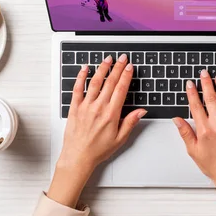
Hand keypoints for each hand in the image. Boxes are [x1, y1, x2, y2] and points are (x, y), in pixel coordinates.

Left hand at [48, 54, 146, 206]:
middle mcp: (98, 108)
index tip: (130, 67)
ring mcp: (85, 106)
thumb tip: (141, 111)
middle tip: (122, 58)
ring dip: (102, 69)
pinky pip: (77, 89)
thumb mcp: (120, 139)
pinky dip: (80, 77)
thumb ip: (130, 122)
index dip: (126, 76)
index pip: (121, 89)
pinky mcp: (75, 108)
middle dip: (117, 68)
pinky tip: (84, 68)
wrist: (78, 157)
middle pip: (110, 82)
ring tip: (107, 59)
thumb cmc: (98, 150)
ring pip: (95, 82)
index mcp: (111, 114)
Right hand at [172, 70, 215, 215]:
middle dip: (206, 83)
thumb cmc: (213, 166)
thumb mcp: (193, 151)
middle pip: (211, 98)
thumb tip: (177, 120)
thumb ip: (185, 133)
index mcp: (204, 130)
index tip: (190, 84)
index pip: (196, 105)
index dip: (192, 92)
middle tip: (204, 73)